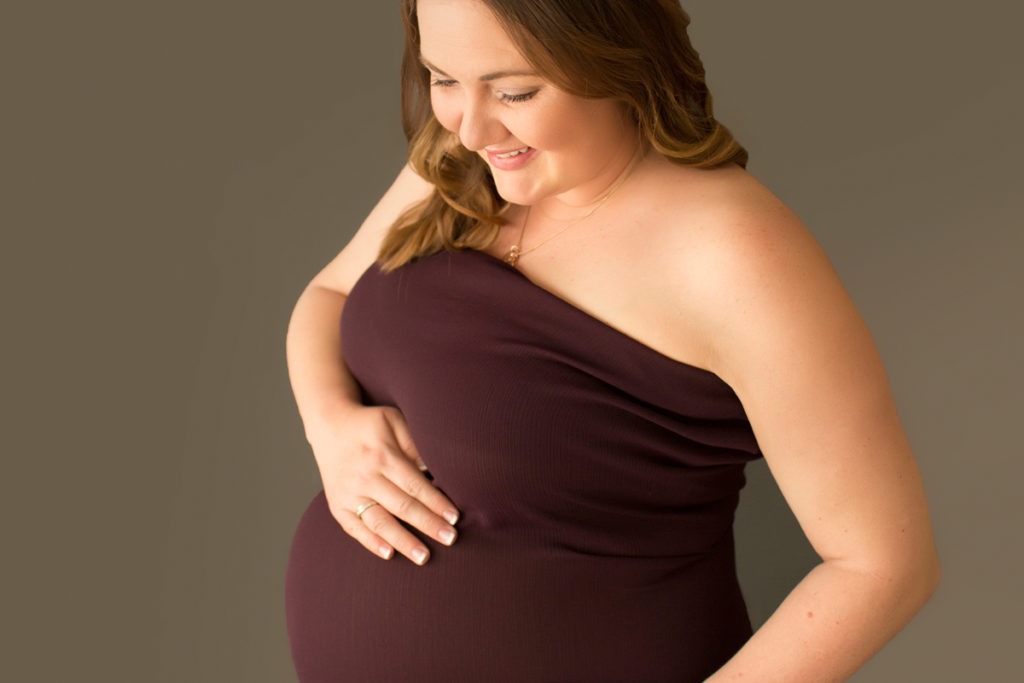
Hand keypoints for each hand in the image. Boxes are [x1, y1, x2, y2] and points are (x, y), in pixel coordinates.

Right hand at [306, 404, 459, 564]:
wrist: (329, 425)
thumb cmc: (370, 424)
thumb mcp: (394, 420)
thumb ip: (414, 443)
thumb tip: (434, 469)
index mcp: (382, 456)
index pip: (414, 485)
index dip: (436, 502)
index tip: (454, 518)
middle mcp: (365, 478)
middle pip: (401, 506)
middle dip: (428, 525)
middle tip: (450, 539)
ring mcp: (349, 494)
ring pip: (379, 522)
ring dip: (403, 541)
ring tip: (423, 557)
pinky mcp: (337, 506)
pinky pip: (355, 528)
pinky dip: (371, 542)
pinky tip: (389, 554)